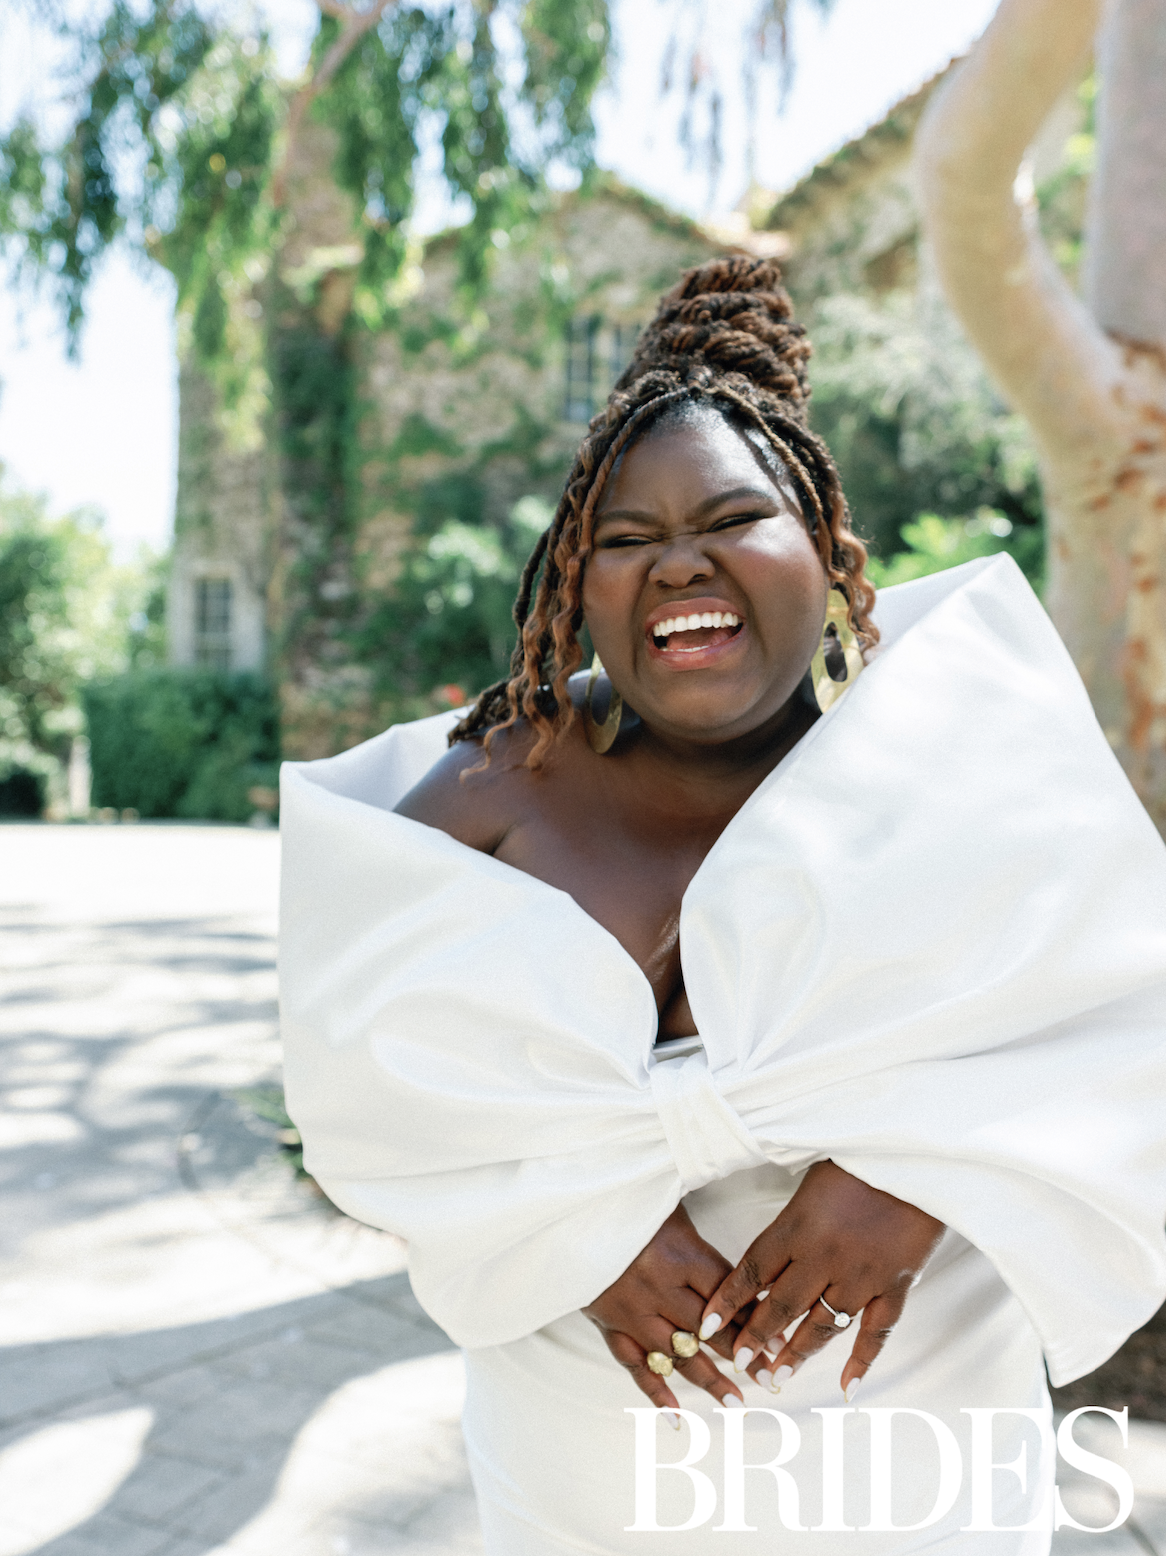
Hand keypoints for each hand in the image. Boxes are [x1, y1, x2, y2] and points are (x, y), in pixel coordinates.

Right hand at [582, 1205, 758, 1416]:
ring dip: (708, 1380)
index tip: (778, 1340)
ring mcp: (632, 1309)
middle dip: (742, 1355)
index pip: (727, 1295)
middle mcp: (658, 1287)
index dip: (754, 1318)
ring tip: (736, 1403)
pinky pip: (634, 1363)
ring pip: (677, 1353)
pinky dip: (655, 1391)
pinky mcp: (609, 1322)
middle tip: (769, 1378)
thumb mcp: (671, 1204)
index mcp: (680, 1254)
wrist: (569, 1208)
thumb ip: (703, 1238)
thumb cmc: (630, 1200)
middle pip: (709, 1329)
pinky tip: (676, 1417)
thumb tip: (746, 1269)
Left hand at [699, 1161, 944, 1398]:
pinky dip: (862, 1362)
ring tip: (777, 1375)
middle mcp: (824, 1256)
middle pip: (782, 1307)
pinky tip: (847, 1387)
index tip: (706, 1326)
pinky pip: (876, 1332)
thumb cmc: (858, 1156)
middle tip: (738, 1362)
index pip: (751, 1272)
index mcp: (797, 1225)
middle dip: (756, 1338)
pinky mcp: (897, 1283)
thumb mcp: (810, 1178)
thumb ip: (790, 1219)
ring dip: (798, 1354)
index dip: (727, 1301)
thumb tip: (766, 1256)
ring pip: (823, 1326)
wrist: (917, 1156)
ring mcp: (862, 1274)